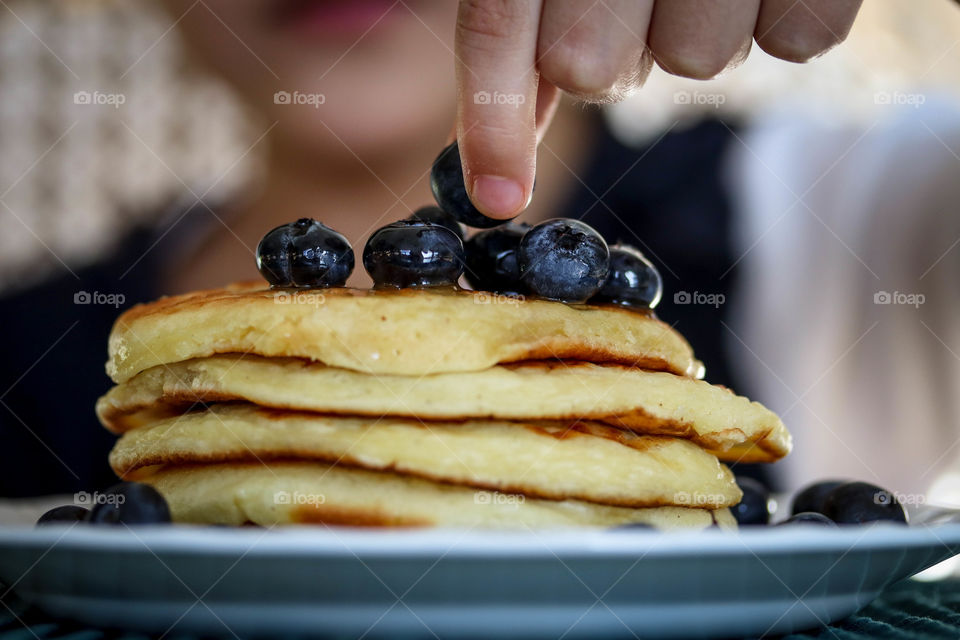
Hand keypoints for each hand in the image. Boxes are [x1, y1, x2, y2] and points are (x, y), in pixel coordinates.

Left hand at [454, 0, 862, 218]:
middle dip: (616, 52)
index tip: (501, 197)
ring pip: (697, 61)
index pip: (499, 27)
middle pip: (596, 69)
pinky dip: (787, 18)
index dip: (496, 119)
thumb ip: (527, 34)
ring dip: (701, 30)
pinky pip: (797, 40)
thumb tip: (501, 166)